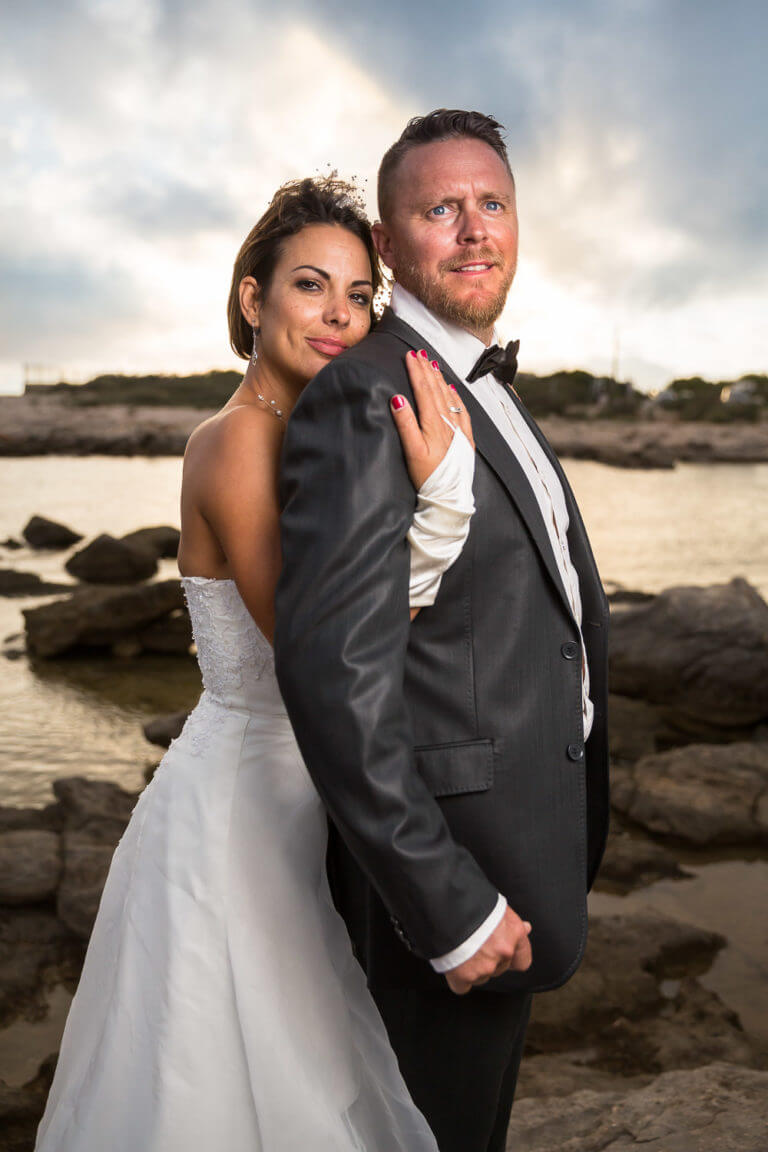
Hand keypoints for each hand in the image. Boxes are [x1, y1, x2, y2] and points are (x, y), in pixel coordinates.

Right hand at [390, 349, 473, 490]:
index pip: (424, 390)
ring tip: (432, 364)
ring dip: (440, 379)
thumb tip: (397, 399)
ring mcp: (458, 429)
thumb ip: (405, 424)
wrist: (451, 496)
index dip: (416, 371)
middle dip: (427, 370)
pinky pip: (461, 410)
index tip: (410, 356)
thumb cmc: (428, 477)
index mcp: (433, 423)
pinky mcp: (465, 439)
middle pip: (436, 390)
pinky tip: (452, 390)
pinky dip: (455, 397)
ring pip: (449, 397)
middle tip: (419, 353)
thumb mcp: (412, 451)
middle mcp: (448, 422)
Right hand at [445, 906, 531, 995]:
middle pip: (498, 968)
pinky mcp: (464, 976)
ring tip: (459, 948)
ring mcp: (485, 966)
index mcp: (514, 932)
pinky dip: (456, 978)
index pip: (522, 959)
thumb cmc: (469, 896)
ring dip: (472, 968)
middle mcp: (504, 952)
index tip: (502, 953)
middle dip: (487, 960)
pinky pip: (462, 986)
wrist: (444, 900)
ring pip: (481, 977)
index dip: (511, 958)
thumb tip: (526, 928)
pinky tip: (451, 963)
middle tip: (472, 943)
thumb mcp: (496, 904)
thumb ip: (509, 921)